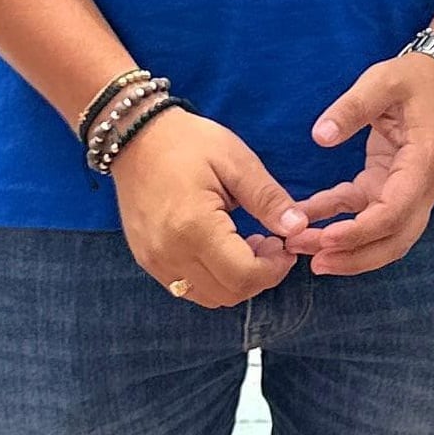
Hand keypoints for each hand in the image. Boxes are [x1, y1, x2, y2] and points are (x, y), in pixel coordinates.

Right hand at [112, 109, 298, 308]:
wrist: (134, 137)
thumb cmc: (187, 142)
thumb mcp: (236, 161)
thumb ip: (268, 199)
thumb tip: (298, 228)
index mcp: (194, 227)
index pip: (244, 276)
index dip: (274, 269)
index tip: (286, 246)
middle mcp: (170, 253)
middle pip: (228, 294)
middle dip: (260, 277)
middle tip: (271, 243)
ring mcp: (154, 261)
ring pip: (209, 297)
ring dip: (237, 281)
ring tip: (248, 245)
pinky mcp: (147, 261)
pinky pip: (187, 288)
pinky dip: (213, 279)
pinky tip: (222, 249)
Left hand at [269, 51, 433, 276]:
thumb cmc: (412, 79)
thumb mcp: (382, 82)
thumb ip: (352, 107)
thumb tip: (320, 136)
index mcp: (425, 162)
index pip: (397, 211)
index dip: (362, 230)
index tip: (327, 239)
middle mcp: (423, 186)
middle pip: (395, 238)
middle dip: (355, 256)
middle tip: (314, 262)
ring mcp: (408, 191)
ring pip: (384, 237)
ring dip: (348, 250)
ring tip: (304, 251)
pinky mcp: (389, 187)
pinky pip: (364, 214)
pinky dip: (338, 223)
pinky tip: (307, 222)